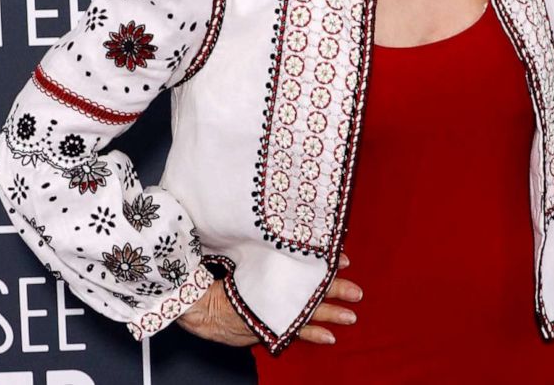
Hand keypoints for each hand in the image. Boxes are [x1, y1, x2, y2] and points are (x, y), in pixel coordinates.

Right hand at [176, 253, 361, 346]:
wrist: (197, 306)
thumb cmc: (214, 272)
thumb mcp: (235, 248)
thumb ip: (257, 239)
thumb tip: (278, 215)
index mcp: (269, 270)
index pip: (302, 266)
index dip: (324, 263)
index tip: (342, 260)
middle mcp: (273, 290)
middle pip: (308, 289)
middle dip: (334, 289)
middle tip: (356, 291)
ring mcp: (272, 311)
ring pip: (306, 312)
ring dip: (330, 313)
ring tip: (351, 316)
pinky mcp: (268, 325)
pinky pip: (294, 331)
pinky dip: (312, 334)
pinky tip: (329, 338)